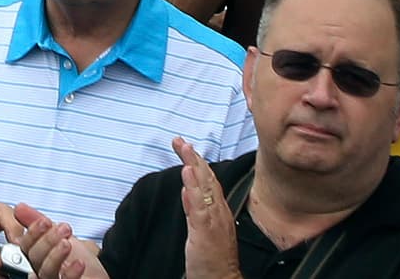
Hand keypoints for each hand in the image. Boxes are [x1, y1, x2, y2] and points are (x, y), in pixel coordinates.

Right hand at [0, 203, 100, 278]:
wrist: (102, 273)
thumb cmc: (80, 256)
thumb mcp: (60, 234)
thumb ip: (38, 221)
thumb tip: (19, 207)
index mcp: (38, 257)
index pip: (25, 246)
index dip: (33, 233)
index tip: (45, 221)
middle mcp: (42, 270)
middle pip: (34, 259)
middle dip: (47, 241)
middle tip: (63, 229)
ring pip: (45, 272)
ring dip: (56, 255)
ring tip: (68, 243)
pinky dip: (70, 273)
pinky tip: (79, 263)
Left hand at [174, 139, 240, 278]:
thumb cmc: (212, 257)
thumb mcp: (202, 228)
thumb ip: (195, 208)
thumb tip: (187, 189)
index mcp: (218, 210)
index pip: (208, 180)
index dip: (197, 161)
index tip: (185, 146)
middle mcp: (218, 212)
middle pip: (207, 179)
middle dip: (194, 158)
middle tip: (181, 141)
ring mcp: (213, 221)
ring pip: (205, 189)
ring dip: (194, 168)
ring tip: (185, 149)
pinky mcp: (205, 232)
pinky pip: (199, 209)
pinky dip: (193, 192)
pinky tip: (187, 178)